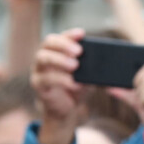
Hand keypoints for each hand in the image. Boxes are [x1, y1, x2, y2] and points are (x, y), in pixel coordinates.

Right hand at [30, 28, 86, 143]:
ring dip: (59, 60)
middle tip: (79, 51)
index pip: (60, 37)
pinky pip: (45, 79)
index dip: (69, 34)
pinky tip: (73, 84)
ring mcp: (38, 70)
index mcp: (55, 51)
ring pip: (42, 58)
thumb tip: (105, 61)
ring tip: (75, 65)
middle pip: (47, 43)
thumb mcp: (87, 75)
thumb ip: (92, 66)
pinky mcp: (38, 84)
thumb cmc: (76, 87)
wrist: (66, 108)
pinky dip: (61, 80)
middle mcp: (44, 57)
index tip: (82, 34)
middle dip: (63, 45)